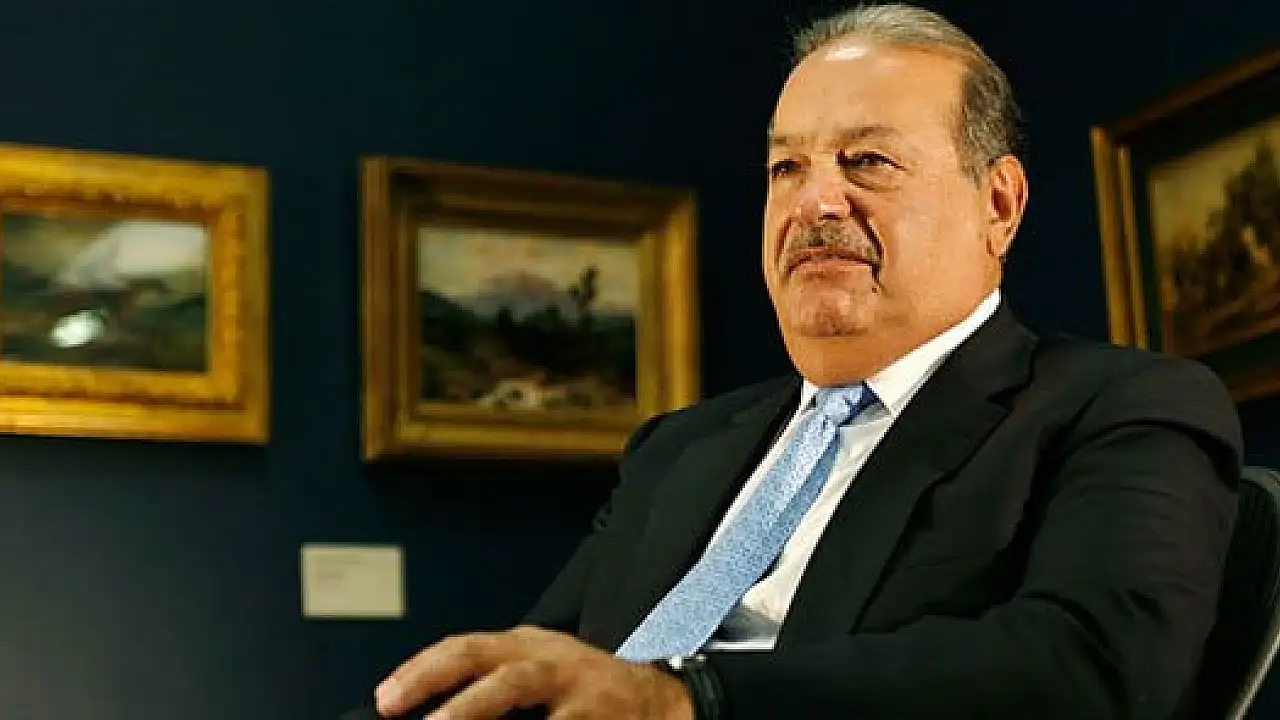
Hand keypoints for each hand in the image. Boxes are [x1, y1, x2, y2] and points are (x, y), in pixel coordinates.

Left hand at [374, 625, 694, 719]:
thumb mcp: (537, 672)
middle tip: (410, 716)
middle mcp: (552, 662)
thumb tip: (425, 708)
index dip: (422, 671)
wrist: (663, 702)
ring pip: (523, 695)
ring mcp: (581, 692)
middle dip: (452, 698)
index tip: (385, 699)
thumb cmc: (586, 692)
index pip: (465, 648)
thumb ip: (489, 683)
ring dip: (479, 713)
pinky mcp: (603, 719)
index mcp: (527, 646)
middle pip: (496, 672)